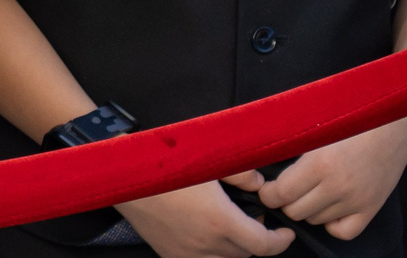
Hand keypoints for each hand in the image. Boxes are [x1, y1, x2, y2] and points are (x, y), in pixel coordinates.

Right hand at [115, 176, 292, 257]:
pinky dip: (211, 252)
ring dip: (234, 247)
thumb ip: (240, 171)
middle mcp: (207, 243)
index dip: (280, 241)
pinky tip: (206, 235)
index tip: (285, 233)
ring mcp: (187, 252)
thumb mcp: (206, 158)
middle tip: (253, 219)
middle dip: (256, 240)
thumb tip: (259, 183)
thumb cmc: (161, 163)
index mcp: (221, 221)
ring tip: (229, 226)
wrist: (121, 174)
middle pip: (246, 253)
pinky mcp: (169, 253)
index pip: (265, 245)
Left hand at [258, 115, 406, 240]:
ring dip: (307, 209)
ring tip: (309, 191)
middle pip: (295, 211)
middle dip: (285, 201)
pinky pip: (342, 232)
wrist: (391, 126)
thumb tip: (258, 156)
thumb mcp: (314, 129)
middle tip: (286, 189)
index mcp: (319, 164)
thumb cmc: (349, 121)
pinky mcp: (371, 209)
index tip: (266, 187)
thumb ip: (289, 146)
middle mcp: (337, 187)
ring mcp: (355, 201)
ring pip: (315, 220)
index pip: (280, 194)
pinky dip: (331, 223)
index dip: (268, 193)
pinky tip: (328, 207)